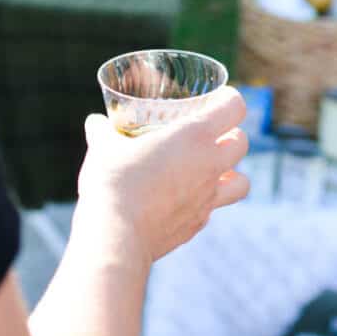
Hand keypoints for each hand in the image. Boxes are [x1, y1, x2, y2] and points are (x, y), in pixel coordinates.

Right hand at [74, 87, 249, 265]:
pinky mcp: (197, 224)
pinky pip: (212, 208)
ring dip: (233, 174)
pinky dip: (205, 201)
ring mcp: (208, 198)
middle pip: (242, 144)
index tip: (218, 99)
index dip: (230, 100)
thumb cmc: (113, 182)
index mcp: (195, 136)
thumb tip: (94, 122)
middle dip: (232, 135)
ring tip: (211, 170)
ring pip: (242, 183)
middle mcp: (210, 166)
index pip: (234, 108)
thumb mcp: (103, 148)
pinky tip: (183, 199)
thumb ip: (103, 131)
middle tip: (211, 134)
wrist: (116, 235)